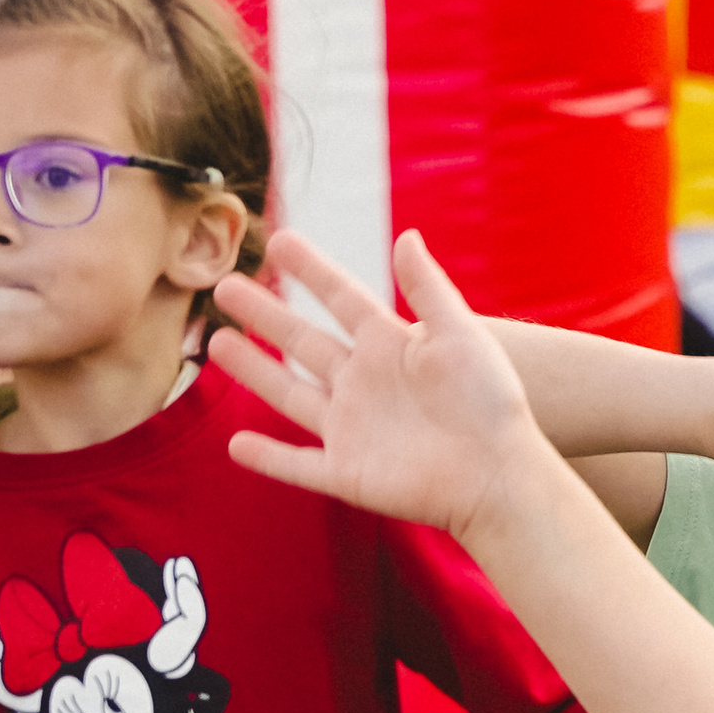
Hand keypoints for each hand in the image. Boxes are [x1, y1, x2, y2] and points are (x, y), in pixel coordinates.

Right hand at [211, 229, 552, 549]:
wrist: (498, 476)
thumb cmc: (491, 405)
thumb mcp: (462, 335)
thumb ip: (429, 289)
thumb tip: (406, 236)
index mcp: (389, 345)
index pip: (340, 298)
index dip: (310, 270)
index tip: (279, 239)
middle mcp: (363, 383)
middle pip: (302, 342)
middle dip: (264, 315)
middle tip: (224, 287)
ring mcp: (352, 430)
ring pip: (289, 396)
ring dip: (253, 371)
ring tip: (216, 345)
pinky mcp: (348, 473)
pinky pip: (298, 464)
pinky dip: (267, 458)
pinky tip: (235, 444)